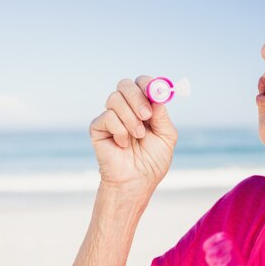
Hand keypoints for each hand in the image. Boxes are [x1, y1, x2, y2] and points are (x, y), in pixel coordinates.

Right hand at [89, 76, 177, 194]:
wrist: (137, 181)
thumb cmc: (152, 161)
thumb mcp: (166, 136)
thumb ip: (162, 116)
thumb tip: (157, 97)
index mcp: (143, 107)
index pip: (141, 83)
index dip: (148, 84)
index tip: (155, 92)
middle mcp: (126, 108)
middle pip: (125, 84)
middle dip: (137, 97)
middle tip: (146, 116)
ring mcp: (111, 116)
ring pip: (115, 99)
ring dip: (130, 119)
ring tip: (138, 137)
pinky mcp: (98, 127)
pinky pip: (107, 117)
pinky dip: (120, 131)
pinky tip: (123, 144)